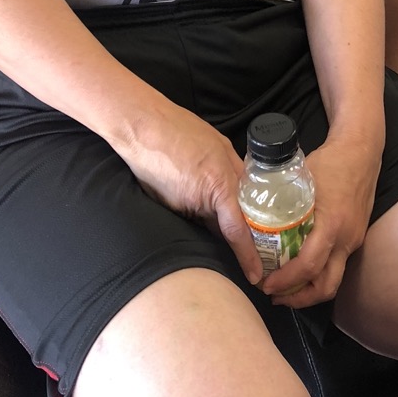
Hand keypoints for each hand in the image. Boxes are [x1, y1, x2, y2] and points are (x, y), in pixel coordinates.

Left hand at [122, 103, 262, 285]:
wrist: (141, 121)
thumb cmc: (150, 164)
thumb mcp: (171, 205)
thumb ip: (198, 220)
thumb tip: (211, 232)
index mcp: (219, 189)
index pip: (240, 232)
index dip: (248, 257)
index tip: (255, 275)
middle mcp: (231, 169)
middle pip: (249, 207)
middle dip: (253, 232)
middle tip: (254, 252)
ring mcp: (228, 152)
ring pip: (244, 188)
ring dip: (243, 207)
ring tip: (241, 226)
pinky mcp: (221, 142)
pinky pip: (236, 170)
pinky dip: (233, 187)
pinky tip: (224, 196)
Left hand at [260, 137, 379, 307]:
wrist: (362, 151)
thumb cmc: (329, 161)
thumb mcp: (301, 178)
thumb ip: (281, 200)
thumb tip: (250, 213)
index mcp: (332, 225)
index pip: (309, 266)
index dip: (286, 281)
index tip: (266, 285)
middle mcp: (346, 238)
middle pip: (326, 287)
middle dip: (299, 299)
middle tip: (274, 295)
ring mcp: (354, 239)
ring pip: (334, 279)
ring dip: (310, 290)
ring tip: (286, 288)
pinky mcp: (356, 236)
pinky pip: (338, 264)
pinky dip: (319, 272)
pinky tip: (302, 265)